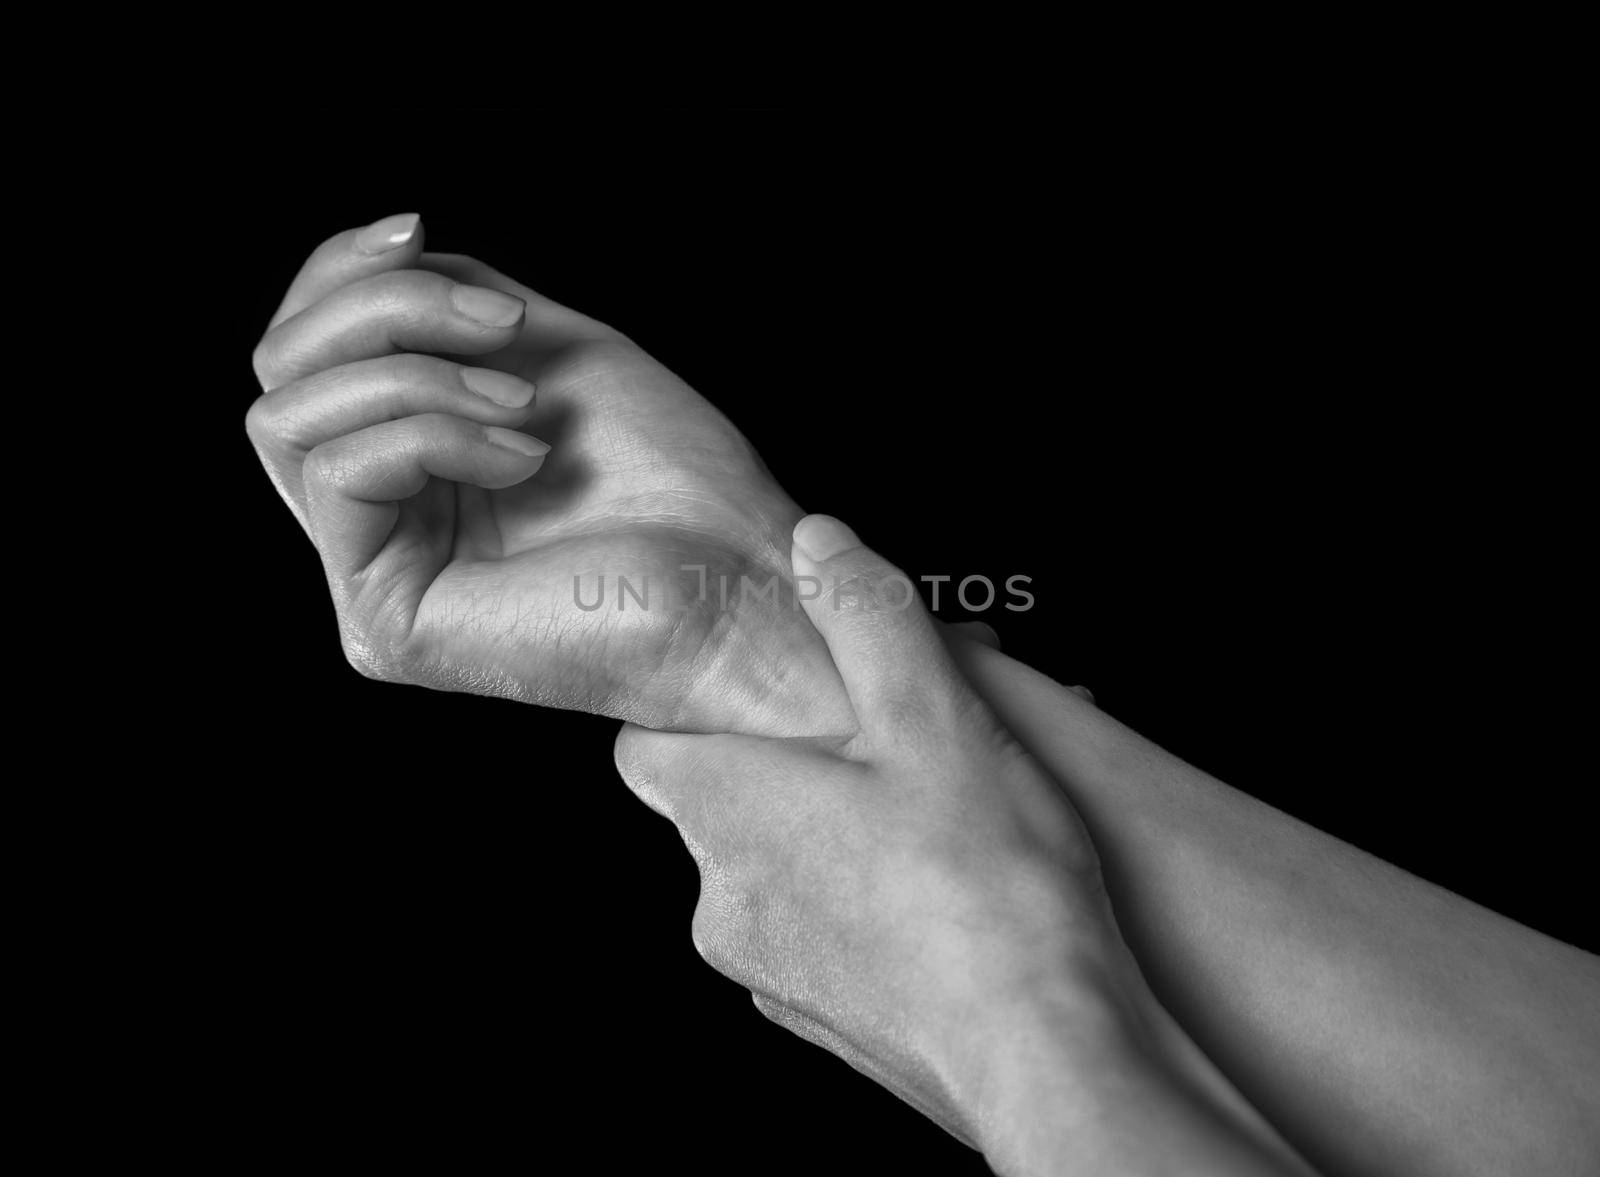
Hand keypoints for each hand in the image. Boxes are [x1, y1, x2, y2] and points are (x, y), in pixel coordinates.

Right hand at [246, 213, 851, 733]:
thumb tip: (380, 257)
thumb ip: (446, 308)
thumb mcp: (547, 350)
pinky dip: (433, 433)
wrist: (744, 581)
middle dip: (379, 309)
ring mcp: (373, 577)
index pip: (301, 351)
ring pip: (286, 420)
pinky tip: (524, 456)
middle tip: (503, 325)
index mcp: (404, 466)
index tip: (419, 228)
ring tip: (525, 403)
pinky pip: (340, 474)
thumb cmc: (677, 481)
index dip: (342, 272)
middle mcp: (376, 523)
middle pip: (278, 374)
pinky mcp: (387, 624)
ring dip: (416, 374)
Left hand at [614, 515, 1309, 1174]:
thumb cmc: (989, 892)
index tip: (763, 685)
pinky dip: (861, 900)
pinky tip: (944, 886)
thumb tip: (816, 542)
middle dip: (793, 761)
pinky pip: (821, 931)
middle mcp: (723, 897)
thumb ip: (867, 614)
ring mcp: (769, 970)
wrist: (1047, 1062)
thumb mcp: (936, 715)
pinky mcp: (824, 1018)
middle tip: (886, 736)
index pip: (646, 739)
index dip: (698, 702)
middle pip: (722, 799)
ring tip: (935, 811)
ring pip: (777, 867)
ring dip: (834, 831)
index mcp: (726, 809)